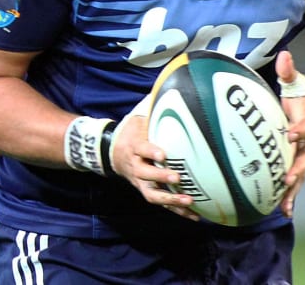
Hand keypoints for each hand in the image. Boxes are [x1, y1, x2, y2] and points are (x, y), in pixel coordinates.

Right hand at [108, 96, 198, 220]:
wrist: (110, 152)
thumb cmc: (132, 133)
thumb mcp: (139, 120)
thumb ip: (154, 111)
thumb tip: (174, 89)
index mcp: (134, 147)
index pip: (142, 149)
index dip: (151, 151)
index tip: (162, 154)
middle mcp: (135, 166)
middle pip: (146, 175)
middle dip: (162, 178)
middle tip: (178, 179)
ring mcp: (139, 182)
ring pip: (153, 195)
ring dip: (171, 201)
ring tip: (190, 203)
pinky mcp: (146, 191)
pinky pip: (161, 203)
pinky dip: (177, 211)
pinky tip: (194, 215)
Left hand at [275, 50, 304, 217]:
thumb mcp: (298, 84)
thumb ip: (289, 72)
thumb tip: (284, 55)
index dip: (299, 130)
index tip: (290, 134)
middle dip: (298, 169)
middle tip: (289, 179)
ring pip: (301, 175)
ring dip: (294, 190)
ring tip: (285, 207)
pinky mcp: (301, 165)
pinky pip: (296, 183)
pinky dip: (291, 196)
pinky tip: (283, 211)